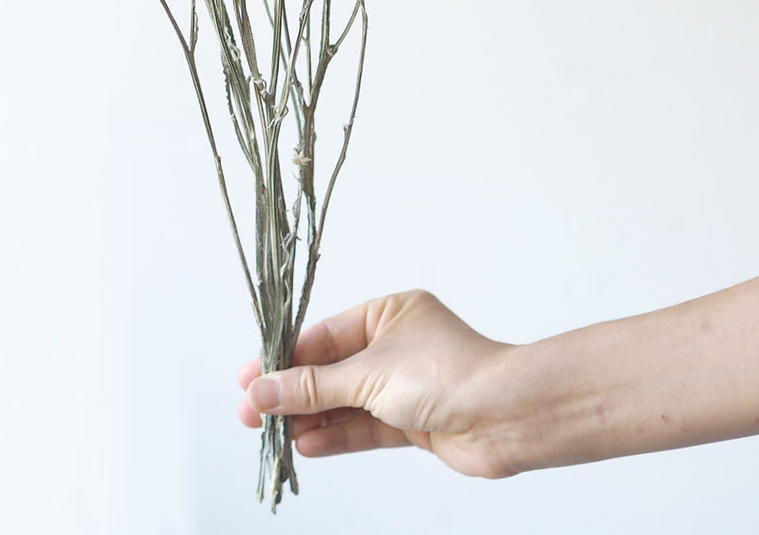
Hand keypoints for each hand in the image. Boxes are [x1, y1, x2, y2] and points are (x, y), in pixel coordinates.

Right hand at [237, 290, 519, 477]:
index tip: (249, 379)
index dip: (283, 358)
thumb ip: (312, 387)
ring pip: (345, 402)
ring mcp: (405, 384)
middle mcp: (396, 345)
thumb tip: (262, 391)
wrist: (509, 418)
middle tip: (252, 413)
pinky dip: (336, 435)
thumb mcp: (368, 375)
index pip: (322, 335)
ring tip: (274, 435)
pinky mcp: (414, 421)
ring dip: (310, 418)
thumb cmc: (448, 375)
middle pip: (330, 370)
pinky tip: (306, 444)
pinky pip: (365, 427)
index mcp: (388, 313)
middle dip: (291, 393)